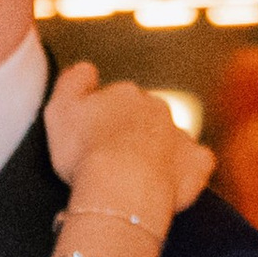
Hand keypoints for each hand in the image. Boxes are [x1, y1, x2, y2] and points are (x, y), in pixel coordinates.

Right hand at [43, 61, 214, 231]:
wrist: (121, 187)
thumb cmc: (86, 153)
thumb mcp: (60, 109)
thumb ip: (72, 82)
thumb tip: (87, 69)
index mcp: (124, 95)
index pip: (117, 99)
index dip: (105, 120)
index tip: (94, 141)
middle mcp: (156, 108)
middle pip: (146, 117)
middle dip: (134, 134)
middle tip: (115, 163)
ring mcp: (179, 135)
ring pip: (170, 138)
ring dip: (158, 153)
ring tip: (138, 179)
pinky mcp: (196, 162)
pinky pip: (197, 162)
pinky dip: (188, 170)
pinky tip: (172, 184)